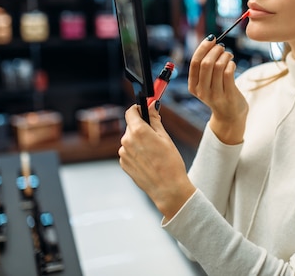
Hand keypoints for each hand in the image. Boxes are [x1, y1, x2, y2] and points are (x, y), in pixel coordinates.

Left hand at [118, 103, 195, 219]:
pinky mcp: (123, 164)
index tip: (145, 110)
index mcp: (138, 131)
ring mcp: (123, 154)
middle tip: (156, 135)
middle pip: (131, 126)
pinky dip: (136, 152)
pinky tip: (149, 161)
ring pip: (130, 139)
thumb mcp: (165, 137)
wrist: (168, 189)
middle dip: (141, 127)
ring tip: (154, 152)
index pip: (131, 111)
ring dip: (139, 140)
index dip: (138, 109)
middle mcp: (126, 141)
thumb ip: (155, 119)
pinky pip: (129, 152)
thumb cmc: (170, 163)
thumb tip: (151, 106)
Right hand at [188, 35, 247, 143]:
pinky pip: (228, 73)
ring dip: (225, 56)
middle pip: (206, 63)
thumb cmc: (219, 94)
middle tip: (222, 47)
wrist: (230, 116)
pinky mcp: (228, 96)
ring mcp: (214, 95)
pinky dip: (231, 64)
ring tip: (228, 55)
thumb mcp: (206, 83)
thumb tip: (210, 42)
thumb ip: (204, 67)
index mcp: (193, 86)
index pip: (195, 62)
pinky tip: (232, 64)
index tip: (211, 39)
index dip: (203, 47)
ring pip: (218, 66)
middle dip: (215, 50)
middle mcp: (202, 91)